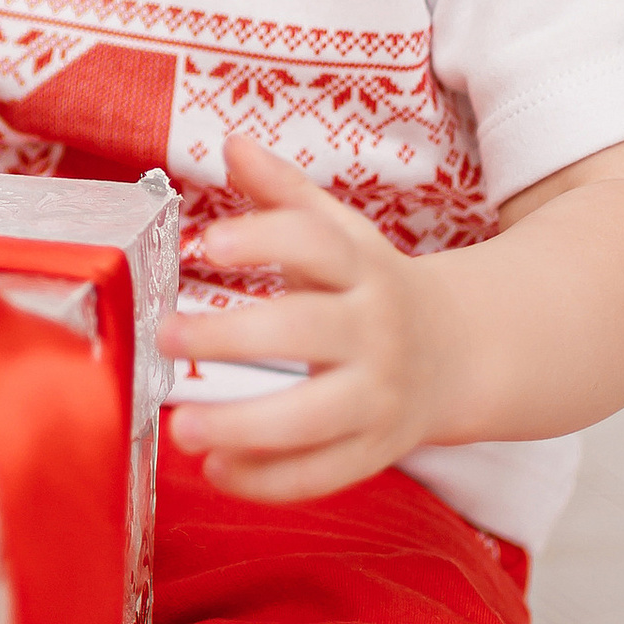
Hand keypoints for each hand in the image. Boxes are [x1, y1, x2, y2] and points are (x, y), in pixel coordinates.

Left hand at [158, 137, 445, 503]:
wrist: (459, 355)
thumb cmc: (374, 288)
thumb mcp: (341, 234)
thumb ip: (284, 193)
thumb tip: (232, 143)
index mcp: (364, 269)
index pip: (316, 242)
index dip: (263, 238)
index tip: (206, 242)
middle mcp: (375, 331)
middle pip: (305, 330)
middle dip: (231, 335)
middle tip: (164, 334)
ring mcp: (378, 396)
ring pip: (312, 417)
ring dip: (243, 425)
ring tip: (180, 427)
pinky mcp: (375, 450)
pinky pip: (322, 474)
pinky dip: (268, 480)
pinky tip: (217, 470)